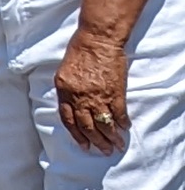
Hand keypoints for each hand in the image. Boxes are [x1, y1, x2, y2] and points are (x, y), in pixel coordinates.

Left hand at [54, 22, 132, 153]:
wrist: (98, 38)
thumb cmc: (80, 50)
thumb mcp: (64, 71)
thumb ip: (67, 90)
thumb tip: (72, 107)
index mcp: (64, 91)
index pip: (68, 120)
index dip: (76, 135)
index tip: (84, 145)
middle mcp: (80, 97)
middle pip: (87, 126)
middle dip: (96, 142)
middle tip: (103, 150)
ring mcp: (98, 96)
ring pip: (104, 124)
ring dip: (111, 137)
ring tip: (117, 145)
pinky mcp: (115, 92)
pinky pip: (119, 114)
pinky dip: (123, 123)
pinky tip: (125, 128)